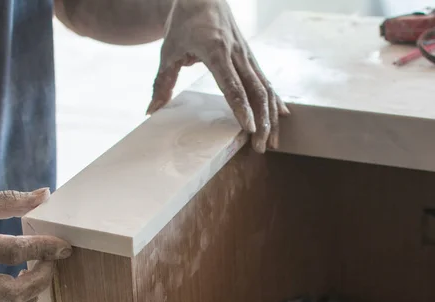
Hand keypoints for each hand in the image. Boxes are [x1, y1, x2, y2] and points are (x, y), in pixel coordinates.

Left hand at [147, 0, 288, 152]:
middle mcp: (237, 53)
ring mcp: (248, 54)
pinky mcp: (251, 56)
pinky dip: (275, 100)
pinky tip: (283, 116)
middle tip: (261, 147)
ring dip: (272, 116)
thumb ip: (162, 83)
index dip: (242, 108)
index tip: (250, 129)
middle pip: (255, 91)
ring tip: (275, 141)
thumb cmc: (184, 22)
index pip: (232, 85)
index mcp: (215, 51)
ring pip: (266, 88)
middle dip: (262, 121)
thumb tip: (151, 111)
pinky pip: (267, 81)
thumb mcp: (168, 51)